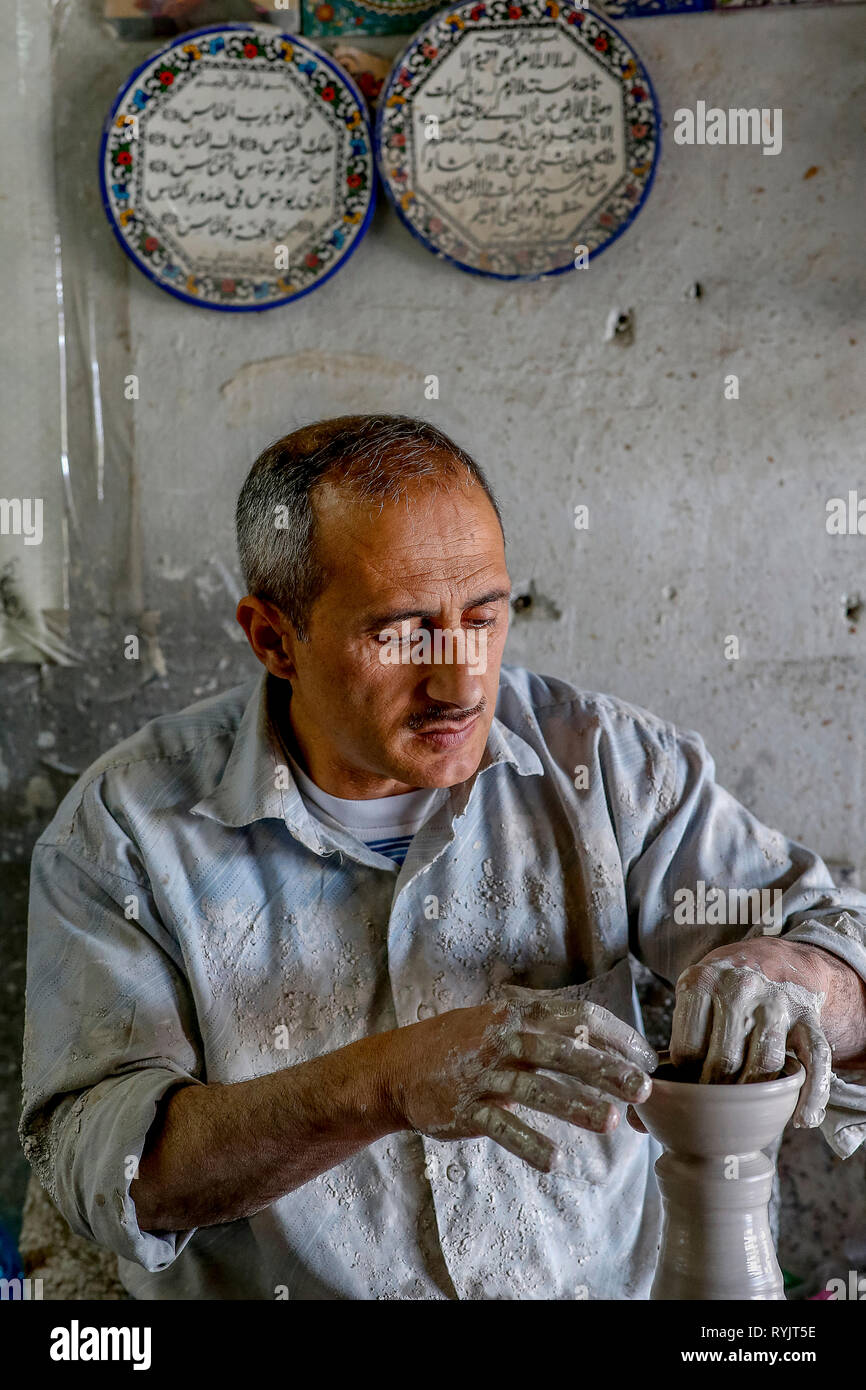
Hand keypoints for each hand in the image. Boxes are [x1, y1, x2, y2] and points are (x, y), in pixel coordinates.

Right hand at [385, 990, 656, 1171]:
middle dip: (606, 1069)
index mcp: (517, 1012)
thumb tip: (595, 1035)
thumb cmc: (460, 1044)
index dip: (615, 1034)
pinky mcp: (466, 1109)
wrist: (397, 1067)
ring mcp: (483, 1074)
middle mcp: (503, 1038)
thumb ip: (541, 1026)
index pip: (578, 1016)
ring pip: (536, 1089)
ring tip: (608, 1121)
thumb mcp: (498, 1020)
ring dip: (574, 1105)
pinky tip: (556, 1160)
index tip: (644, 1057)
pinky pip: (503, 1127)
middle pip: (563, 1050)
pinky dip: (529, 1143)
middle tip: (643, 1089)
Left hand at [667, 940, 832, 1127]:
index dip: (687, 1077)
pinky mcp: (806, 1017)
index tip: (690, 1084)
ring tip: (746, 1108)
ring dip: (755, 1095)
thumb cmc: (722, 987)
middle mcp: (739, 988)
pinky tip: (801, 1119)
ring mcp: (776, 1002)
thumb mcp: (693, 994)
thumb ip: (676, 1039)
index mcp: (702, 981)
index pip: (688, 1048)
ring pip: (765, 1064)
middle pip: (725, 1060)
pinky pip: (814, 1059)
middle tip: (715, 1104)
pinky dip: (811, 1094)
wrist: (774, 957)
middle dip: (718, 1091)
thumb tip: (646, 1111)